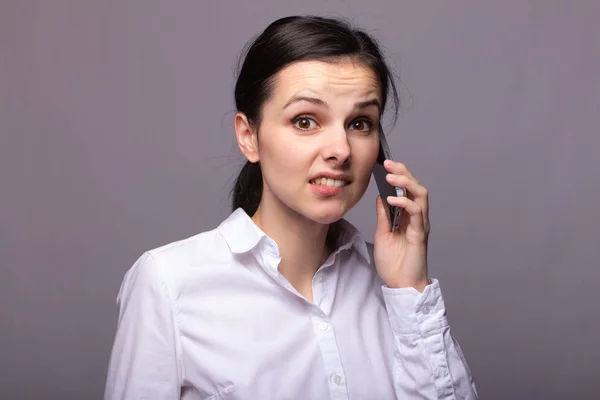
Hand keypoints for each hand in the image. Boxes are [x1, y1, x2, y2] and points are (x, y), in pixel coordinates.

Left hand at [373, 160, 430, 291]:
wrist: (400, 285)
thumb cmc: (394, 263)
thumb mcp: (382, 234)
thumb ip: (383, 215)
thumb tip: (380, 197)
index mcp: (408, 216)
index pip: (406, 189)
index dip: (398, 175)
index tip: (384, 164)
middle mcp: (417, 217)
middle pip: (416, 187)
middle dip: (403, 172)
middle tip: (388, 163)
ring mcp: (420, 224)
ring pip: (420, 195)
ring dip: (406, 183)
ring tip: (391, 176)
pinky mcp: (420, 233)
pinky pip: (416, 212)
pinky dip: (405, 202)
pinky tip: (393, 199)